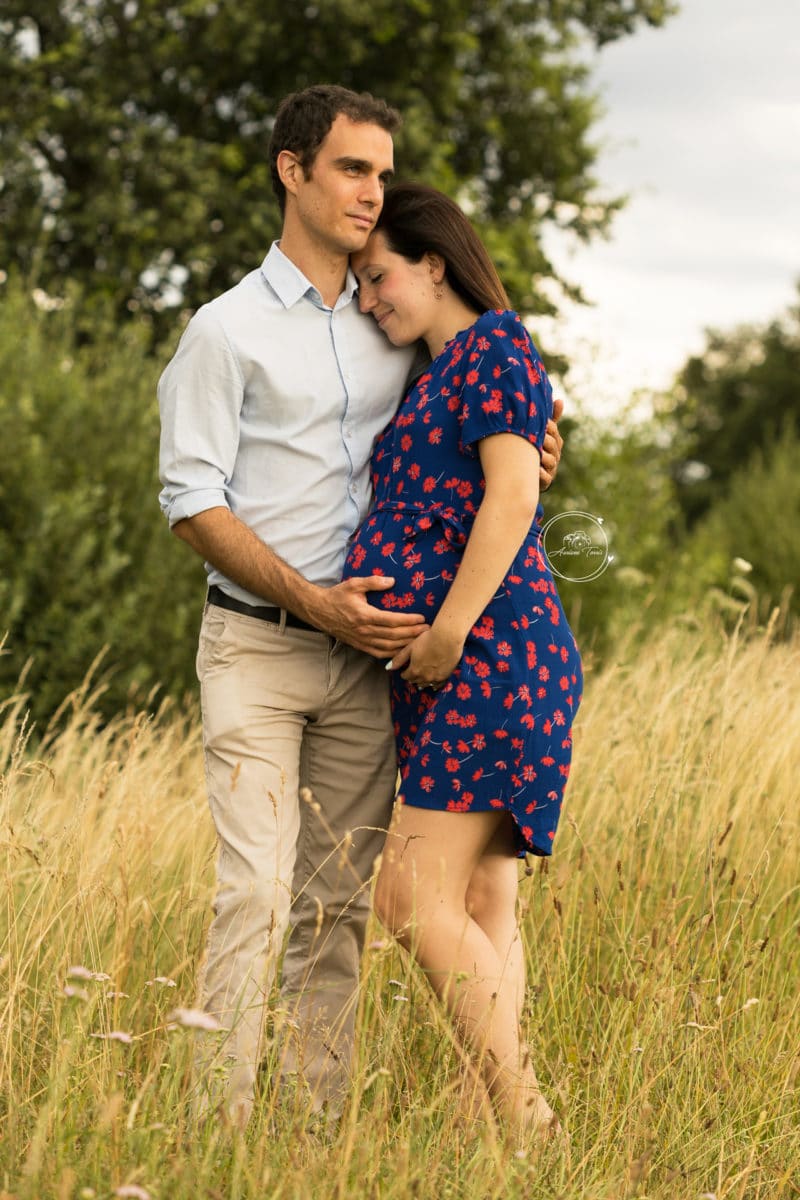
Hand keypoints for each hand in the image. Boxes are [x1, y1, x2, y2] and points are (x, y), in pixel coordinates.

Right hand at [314, 576, 428, 655]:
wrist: (319, 611)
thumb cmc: (337, 596)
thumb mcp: (353, 583)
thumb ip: (373, 581)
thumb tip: (392, 581)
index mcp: (363, 615)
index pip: (391, 620)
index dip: (408, 621)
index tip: (421, 618)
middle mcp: (363, 630)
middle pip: (393, 635)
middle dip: (412, 633)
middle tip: (427, 630)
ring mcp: (361, 640)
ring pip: (388, 646)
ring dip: (405, 644)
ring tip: (420, 640)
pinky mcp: (359, 646)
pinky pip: (379, 653)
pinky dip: (392, 654)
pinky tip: (403, 651)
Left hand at [387, 626, 463, 688]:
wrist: (447, 638)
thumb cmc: (427, 639)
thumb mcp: (410, 648)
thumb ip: (399, 659)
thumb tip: (388, 668)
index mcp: (414, 670)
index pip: (406, 676)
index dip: (404, 672)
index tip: (404, 670)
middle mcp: (424, 677)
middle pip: (415, 681)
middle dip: (412, 677)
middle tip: (412, 673)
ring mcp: (436, 678)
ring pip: (426, 684)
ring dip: (422, 681)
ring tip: (421, 679)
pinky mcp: (446, 676)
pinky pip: (438, 685)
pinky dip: (434, 685)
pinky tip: (433, 684)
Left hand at [539, 396, 563, 490]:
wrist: (521, 475)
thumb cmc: (532, 450)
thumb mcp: (540, 433)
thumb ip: (550, 419)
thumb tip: (560, 400)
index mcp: (554, 442)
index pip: (554, 432)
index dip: (548, 426)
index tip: (541, 422)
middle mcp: (555, 455)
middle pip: (553, 445)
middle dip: (545, 440)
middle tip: (536, 436)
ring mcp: (551, 469)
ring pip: (550, 460)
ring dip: (543, 456)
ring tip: (536, 453)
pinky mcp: (545, 482)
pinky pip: (545, 478)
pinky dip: (541, 474)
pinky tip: (535, 470)